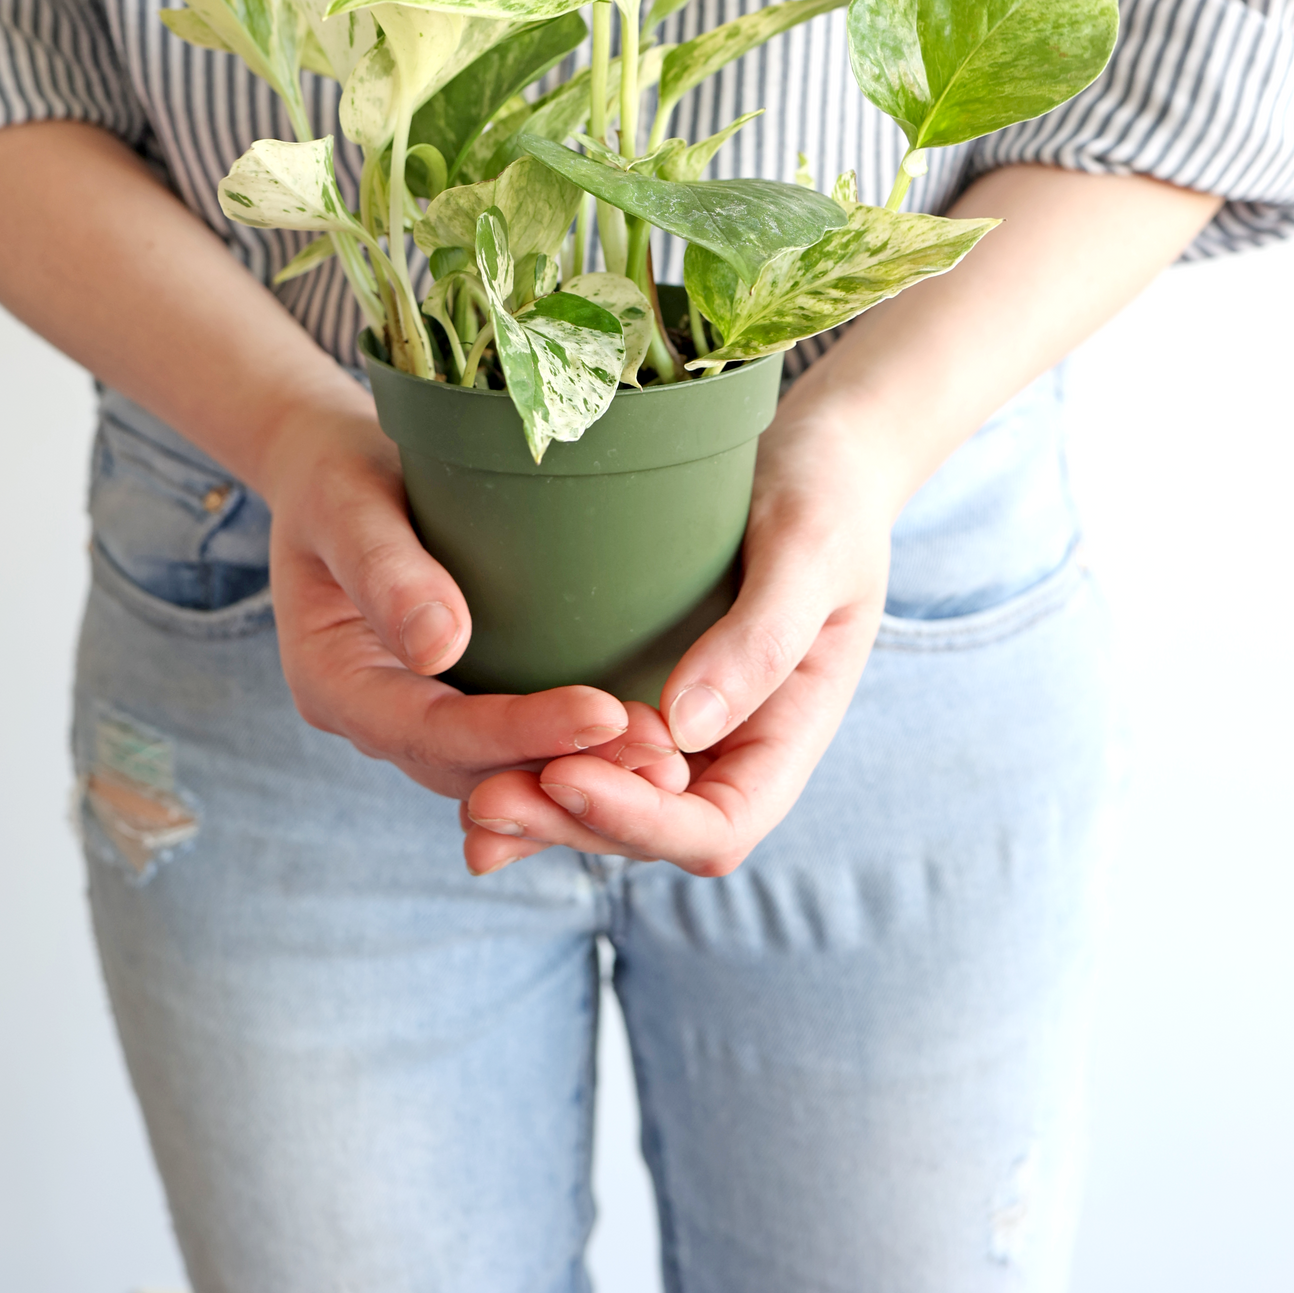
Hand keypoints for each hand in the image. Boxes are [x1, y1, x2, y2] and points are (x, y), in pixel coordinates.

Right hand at [263, 397, 662, 800]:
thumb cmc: (337, 471)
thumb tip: (440, 647)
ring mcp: (413, 715)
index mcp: (332, 682)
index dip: (517, 733)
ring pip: (498, 768)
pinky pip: (512, 740)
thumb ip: (384, 569)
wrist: (331, 468)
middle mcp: (372, 717)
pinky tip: (642, 734)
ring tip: (667, 754)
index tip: (604, 714)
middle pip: (472, 766)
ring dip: (579, 767)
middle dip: (564, 764)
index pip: (431, 731)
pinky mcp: (455, 699)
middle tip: (661, 751)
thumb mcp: (346, 502)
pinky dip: (571, 743)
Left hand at [461, 376, 892, 875]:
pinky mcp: (641, 694)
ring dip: (542, 812)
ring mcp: (686, 731)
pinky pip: (589, 752)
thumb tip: (682, 730)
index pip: (720, 825)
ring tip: (469, 803)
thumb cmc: (824, 495)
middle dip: (571, 825)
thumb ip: (760, 639)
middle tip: (486, 798)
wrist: (814, 460)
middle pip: (651, 832)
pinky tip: (472, 766)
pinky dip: (535, 768)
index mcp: (789, 733)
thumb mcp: (809, 550)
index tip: (567, 773)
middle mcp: (734, 750)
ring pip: (610, 805)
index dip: (642, 820)